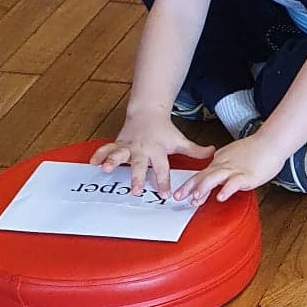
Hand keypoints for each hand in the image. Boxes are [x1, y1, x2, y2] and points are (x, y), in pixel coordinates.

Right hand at [91, 115, 205, 198]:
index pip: (162, 169)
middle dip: (137, 177)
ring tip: (105, 170)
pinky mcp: (118, 143)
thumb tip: (214, 154)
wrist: (147, 112)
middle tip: (135, 190)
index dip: (163, 182)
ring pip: (119, 154)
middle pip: (139, 165)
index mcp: (158, 151)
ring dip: (112, 161)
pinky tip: (92, 163)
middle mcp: (142, 149)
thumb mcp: (180, 141)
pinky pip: (106, 149)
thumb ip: (195, 151)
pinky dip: (99, 155)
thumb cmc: (164, 131)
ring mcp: (128, 146)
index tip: (164, 194)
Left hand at [173, 131, 284, 203]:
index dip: (192, 183)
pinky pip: (234, 182)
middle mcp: (225, 164)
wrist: (271, 142)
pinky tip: (220, 197)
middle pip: (204, 175)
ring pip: (215, 177)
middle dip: (190, 187)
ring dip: (204, 188)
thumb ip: (227, 165)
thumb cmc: (258, 149)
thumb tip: (222, 176)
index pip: (203, 172)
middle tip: (178, 197)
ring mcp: (235, 169)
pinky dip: (226, 190)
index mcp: (221, 160)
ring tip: (195, 199)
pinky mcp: (247, 175)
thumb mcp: (236, 156)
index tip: (184, 193)